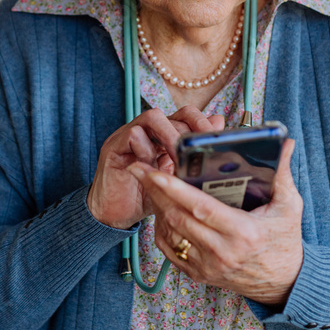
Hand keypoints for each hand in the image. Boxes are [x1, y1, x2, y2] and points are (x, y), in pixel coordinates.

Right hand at [87, 107, 223, 228]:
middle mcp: (144, 131)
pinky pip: (133, 135)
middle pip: (171, 113)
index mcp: (160, 136)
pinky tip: (153, 169)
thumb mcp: (175, 179)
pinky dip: (148, 149)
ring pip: (153, 117)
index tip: (215, 140)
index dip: (201, 123)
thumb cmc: (145, 196)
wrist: (113, 215)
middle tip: (199, 151)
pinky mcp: (113, 147)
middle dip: (189, 131)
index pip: (184, 115)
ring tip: (179, 158)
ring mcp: (127, 136)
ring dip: (171, 136)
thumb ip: (192, 159)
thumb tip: (216, 137)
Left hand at [129, 138, 303, 304]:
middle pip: (178, 217)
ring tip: (148, 183)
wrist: (284, 284)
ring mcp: (208, 266)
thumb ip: (282, 174)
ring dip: (157, 206)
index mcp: (243, 233)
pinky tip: (161, 209)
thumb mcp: (289, 207)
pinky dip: (162, 227)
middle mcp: (222, 252)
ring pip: (170, 232)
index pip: (201, 207)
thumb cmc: (285, 241)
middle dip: (155, 190)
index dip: (175, 189)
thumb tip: (284, 142)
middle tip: (138, 167)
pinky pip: (170, 249)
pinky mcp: (199, 274)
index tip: (155, 171)